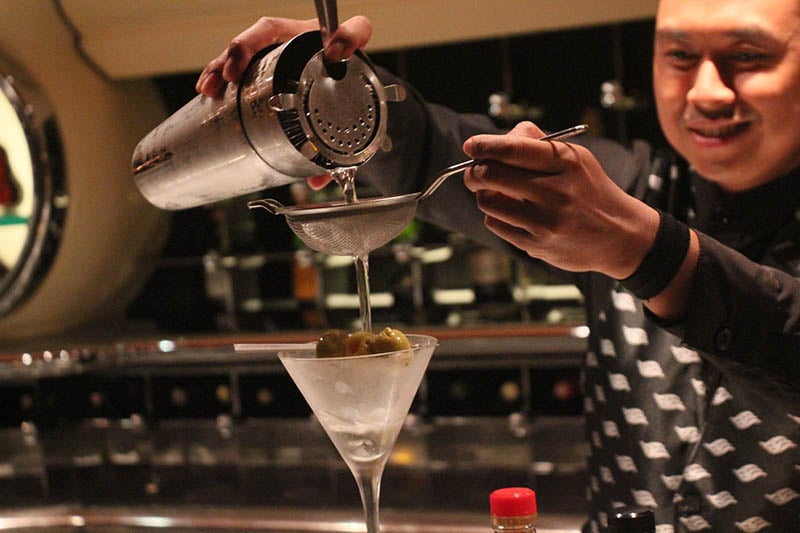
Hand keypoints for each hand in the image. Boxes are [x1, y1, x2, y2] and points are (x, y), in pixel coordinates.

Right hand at [196, 15, 372, 189]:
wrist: (335, 95)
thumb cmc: (338, 105)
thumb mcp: (344, 125)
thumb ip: (339, 154)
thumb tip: (317, 180)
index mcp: (334, 52)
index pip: (352, 30)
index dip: (348, 36)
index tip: (336, 52)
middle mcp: (305, 43)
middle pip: (274, 29)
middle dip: (248, 45)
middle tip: (233, 71)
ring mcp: (280, 49)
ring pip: (250, 42)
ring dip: (225, 61)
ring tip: (213, 84)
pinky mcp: (261, 62)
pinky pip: (236, 60)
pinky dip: (219, 72)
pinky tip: (207, 89)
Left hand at [462, 122, 659, 278]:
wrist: (619, 235)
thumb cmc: (590, 190)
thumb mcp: (576, 158)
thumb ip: (538, 144)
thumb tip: (496, 140)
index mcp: (566, 162)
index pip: (513, 149)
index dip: (485, 145)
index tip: (471, 145)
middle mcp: (555, 191)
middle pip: (491, 175)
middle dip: (474, 171)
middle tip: (474, 171)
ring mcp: (545, 220)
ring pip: (488, 202)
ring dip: (484, 195)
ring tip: (497, 193)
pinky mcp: (537, 244)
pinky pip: (496, 224)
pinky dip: (495, 216)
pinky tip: (510, 213)